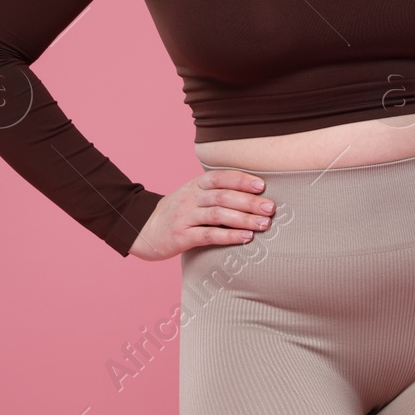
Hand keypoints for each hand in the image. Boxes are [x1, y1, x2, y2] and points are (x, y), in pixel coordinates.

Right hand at [128, 170, 275, 261]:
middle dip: (249, 202)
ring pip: (217, 214)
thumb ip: (218, 192)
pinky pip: (208, 235)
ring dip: (244, 219)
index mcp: (196, 184)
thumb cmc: (180, 212)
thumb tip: (256, 195)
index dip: (242, 180)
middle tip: (270, 208)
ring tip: (264, 224)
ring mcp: (185, 216)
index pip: (221, 177)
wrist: (144, 228)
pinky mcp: (181, 236)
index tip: (262, 186)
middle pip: (223, 196)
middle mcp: (191, 197)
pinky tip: (245, 237)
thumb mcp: (195, 194)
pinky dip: (229, 236)